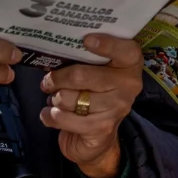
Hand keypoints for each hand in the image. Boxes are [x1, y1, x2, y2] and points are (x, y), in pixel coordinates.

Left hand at [39, 33, 143, 177]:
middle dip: (58, 78)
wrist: (99, 137)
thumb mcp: (94, 72)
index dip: (107, 44)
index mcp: (129, 65)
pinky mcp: (102, 127)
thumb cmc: (93, 94)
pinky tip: (49, 114)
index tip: (86, 40)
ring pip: (71, 98)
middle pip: (83, 75)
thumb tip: (54, 51)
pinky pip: (66, 118)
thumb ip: (83, 60)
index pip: (126, 50)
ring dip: (55, 99)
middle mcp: (128, 85)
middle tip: (48, 81)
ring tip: (55, 99)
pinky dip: (51, 115)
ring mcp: (117, 108)